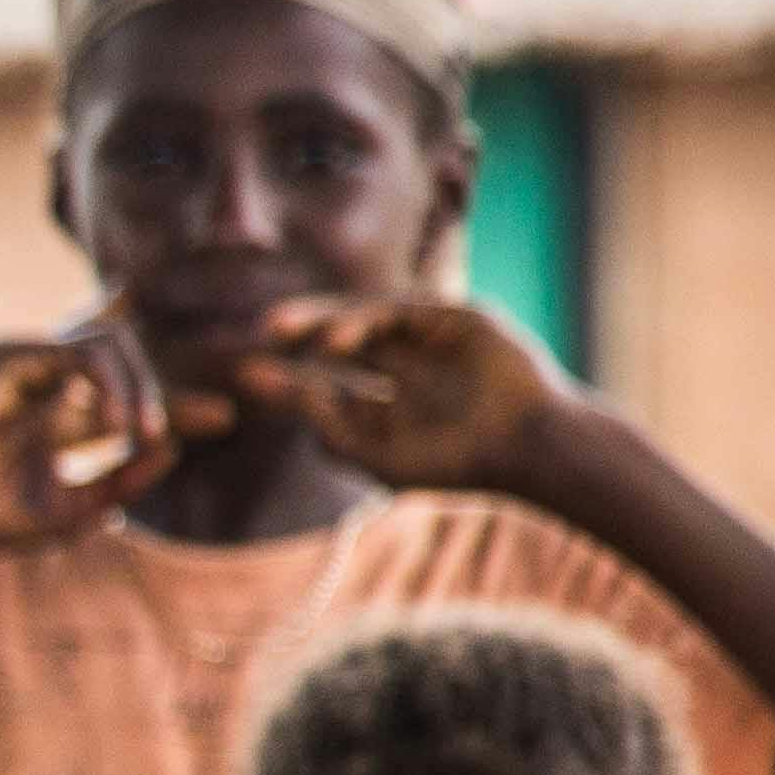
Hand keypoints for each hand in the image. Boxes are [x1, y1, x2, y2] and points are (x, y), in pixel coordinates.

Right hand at [0, 322, 228, 542]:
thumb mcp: (69, 511)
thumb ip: (119, 481)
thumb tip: (166, 446)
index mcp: (62, 425)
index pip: (131, 402)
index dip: (177, 408)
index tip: (221, 419)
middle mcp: (51, 390)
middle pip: (130, 367)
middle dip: (169, 389)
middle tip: (205, 419)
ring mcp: (32, 369)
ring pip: (111, 345)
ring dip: (138, 385)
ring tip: (138, 429)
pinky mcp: (13, 355)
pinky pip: (79, 348)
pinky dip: (105, 380)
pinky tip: (110, 422)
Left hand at [231, 297, 563, 491]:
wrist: (526, 450)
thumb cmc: (458, 464)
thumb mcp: (383, 458)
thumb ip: (338, 436)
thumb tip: (302, 410)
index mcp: (392, 403)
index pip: (330, 385)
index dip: (290, 380)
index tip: (249, 375)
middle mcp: (410, 368)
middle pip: (344, 344)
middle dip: (303, 335)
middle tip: (262, 332)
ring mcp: (435, 340)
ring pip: (371, 320)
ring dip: (327, 321)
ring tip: (286, 331)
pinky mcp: (458, 319)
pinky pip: (404, 309)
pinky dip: (367, 320)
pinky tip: (336, 341)